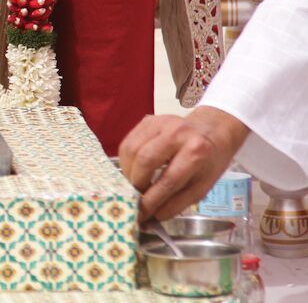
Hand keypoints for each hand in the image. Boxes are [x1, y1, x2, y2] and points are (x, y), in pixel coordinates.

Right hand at [118, 107, 249, 219]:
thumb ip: (177, 202)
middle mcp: (177, 132)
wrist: (210, 131)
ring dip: (128, 172)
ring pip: (131, 151)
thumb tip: (153, 217)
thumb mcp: (202, 186)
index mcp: (197, 151)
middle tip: (135, 198)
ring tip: (134, 185)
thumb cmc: (208, 161)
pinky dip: (126, 161)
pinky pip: (128, 143)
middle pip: (145, 160)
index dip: (151, 200)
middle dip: (136, 184)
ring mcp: (159, 122)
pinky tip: (134, 170)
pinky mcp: (147, 120)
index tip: (141, 214)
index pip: (168, 180)